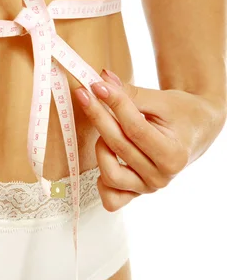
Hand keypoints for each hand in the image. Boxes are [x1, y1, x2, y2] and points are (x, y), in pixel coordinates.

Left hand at [74, 69, 224, 211]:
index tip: (97, 85)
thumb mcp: (160, 100)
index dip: (114, 104)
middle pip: (119, 147)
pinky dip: (102, 180)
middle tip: (85, 93)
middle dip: (99, 116)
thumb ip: (130, 93)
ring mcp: (147, 188)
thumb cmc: (180, 113)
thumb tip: (101, 81)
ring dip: (101, 147)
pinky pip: (111, 198)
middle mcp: (161, 178)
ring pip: (110, 174)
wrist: (194, 129)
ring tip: (107, 127)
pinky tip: (106, 156)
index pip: (135, 128)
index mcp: (174, 155)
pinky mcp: (135, 193)